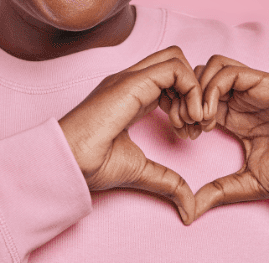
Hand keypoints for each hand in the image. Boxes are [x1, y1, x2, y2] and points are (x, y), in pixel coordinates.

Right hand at [58, 46, 203, 224]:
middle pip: (175, 61)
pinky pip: (175, 68)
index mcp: (132, 96)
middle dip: (195, 90)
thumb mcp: (141, 171)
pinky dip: (191, 90)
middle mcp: (131, 81)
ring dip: (195, 91)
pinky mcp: (132, 82)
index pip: (170, 79)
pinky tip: (187, 118)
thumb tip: (189, 207)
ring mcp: (130, 78)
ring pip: (178, 60)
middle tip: (197, 124)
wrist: (71, 163)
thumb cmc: (93, 165)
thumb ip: (167, 180)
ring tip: (191, 124)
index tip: (189, 133)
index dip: (187, 101)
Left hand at [192, 55, 268, 218]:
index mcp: (231, 115)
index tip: (185, 135)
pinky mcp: (260, 81)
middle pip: (197, 78)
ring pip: (208, 67)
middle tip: (188, 126)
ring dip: (197, 90)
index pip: (195, 98)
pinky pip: (226, 71)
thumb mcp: (248, 183)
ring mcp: (248, 87)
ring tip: (201, 119)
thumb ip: (219, 192)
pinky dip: (211, 88)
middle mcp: (237, 97)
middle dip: (185, 98)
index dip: (183, 111)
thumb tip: (189, 212)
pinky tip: (213, 114)